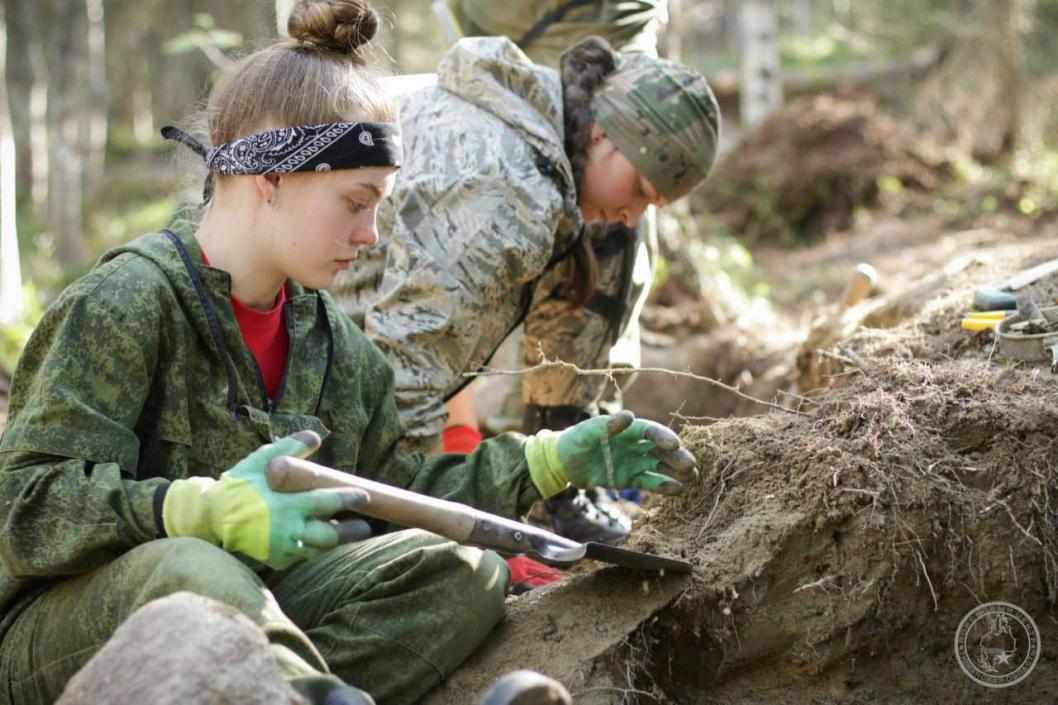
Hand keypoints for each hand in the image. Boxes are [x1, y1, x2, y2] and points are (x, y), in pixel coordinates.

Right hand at [163, 431, 370, 569]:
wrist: (210, 517)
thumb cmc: (239, 486)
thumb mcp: (262, 461)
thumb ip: (290, 448)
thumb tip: (315, 436)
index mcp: (287, 504)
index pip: (327, 502)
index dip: (348, 499)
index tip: (365, 495)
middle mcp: (287, 529)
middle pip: (329, 535)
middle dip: (350, 531)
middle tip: (366, 528)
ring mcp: (281, 548)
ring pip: (317, 549)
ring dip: (335, 543)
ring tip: (350, 535)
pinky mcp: (275, 559)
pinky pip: (301, 557)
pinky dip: (314, 550)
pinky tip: (322, 543)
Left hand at [525, 410, 697, 497]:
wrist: (565, 462)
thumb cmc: (576, 440)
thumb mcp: (587, 432)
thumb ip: (607, 426)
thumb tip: (629, 416)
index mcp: (629, 429)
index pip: (651, 431)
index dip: (664, 436)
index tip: (675, 444)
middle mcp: (636, 445)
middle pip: (661, 450)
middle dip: (677, 456)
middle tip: (691, 465)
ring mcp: (635, 462)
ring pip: (661, 466)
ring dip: (677, 471)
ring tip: (692, 478)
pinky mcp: (631, 479)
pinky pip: (650, 482)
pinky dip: (663, 485)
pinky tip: (678, 490)